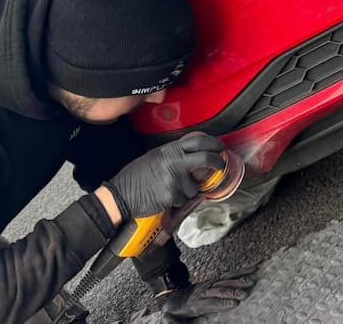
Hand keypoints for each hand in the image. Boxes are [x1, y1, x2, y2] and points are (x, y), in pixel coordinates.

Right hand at [103, 133, 225, 219]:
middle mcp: (174, 161)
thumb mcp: (154, 157)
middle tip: (221, 165)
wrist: (120, 195)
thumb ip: (173, 155)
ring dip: (187, 191)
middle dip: (217, 162)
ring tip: (171, 190)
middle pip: (205, 158)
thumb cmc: (135, 177)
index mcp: (169, 150)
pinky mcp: (172, 195)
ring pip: (194, 187)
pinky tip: (164, 198)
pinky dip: (177, 201)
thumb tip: (192, 155)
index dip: (213, 143)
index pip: (197, 141)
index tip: (221, 147)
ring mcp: (174, 178)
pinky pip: (183, 200)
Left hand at [158, 266, 258, 321]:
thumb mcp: (175, 319)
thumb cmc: (178, 312)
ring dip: (239, 278)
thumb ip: (174, 322)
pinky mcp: (215, 279)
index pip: (211, 302)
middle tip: (246, 292)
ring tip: (252, 280)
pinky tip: (252, 268)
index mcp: (196, 302)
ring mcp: (210, 283)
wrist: (173, 296)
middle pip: (220, 289)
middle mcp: (204, 290)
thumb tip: (168, 319)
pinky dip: (241, 270)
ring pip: (226, 279)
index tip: (234, 303)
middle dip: (234, 290)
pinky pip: (229, 274)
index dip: (222, 303)